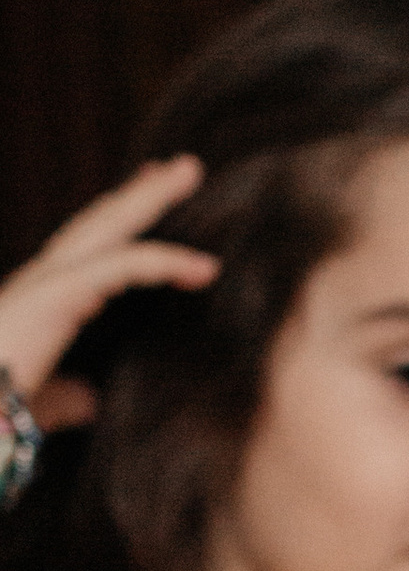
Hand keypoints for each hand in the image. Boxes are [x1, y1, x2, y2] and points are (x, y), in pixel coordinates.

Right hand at [0, 159, 218, 424]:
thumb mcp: (44, 405)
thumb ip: (67, 399)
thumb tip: (89, 402)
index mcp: (43, 302)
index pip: (92, 252)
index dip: (124, 224)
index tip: (153, 197)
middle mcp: (41, 281)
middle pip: (100, 224)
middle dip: (140, 193)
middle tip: (181, 166)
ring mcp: (44, 283)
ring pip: (106, 227)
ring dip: (150, 197)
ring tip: (191, 169)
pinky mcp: (52, 297)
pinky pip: (118, 268)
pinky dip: (162, 262)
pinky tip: (204, 266)